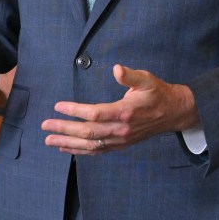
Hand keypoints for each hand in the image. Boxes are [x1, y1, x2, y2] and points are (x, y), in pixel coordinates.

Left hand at [42, 64, 198, 154]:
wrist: (173, 113)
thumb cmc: (157, 93)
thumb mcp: (147, 79)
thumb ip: (130, 75)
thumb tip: (116, 68)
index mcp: (125, 112)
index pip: (95, 113)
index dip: (75, 110)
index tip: (58, 106)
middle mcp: (121, 129)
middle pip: (88, 132)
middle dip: (64, 130)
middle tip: (45, 126)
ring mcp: (120, 140)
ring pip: (90, 145)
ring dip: (68, 144)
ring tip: (49, 141)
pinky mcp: (120, 144)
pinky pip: (97, 151)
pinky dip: (80, 151)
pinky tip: (66, 148)